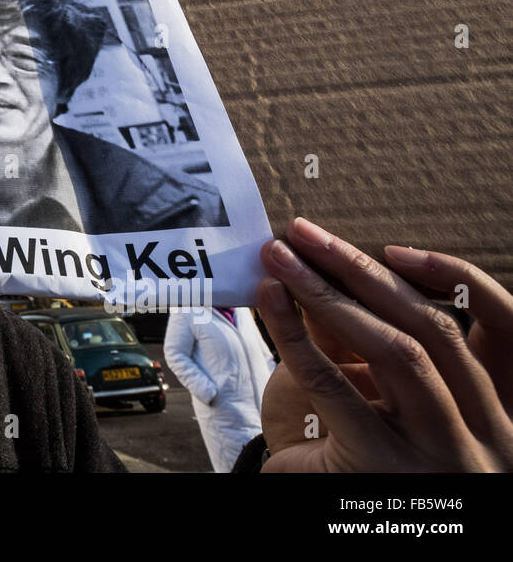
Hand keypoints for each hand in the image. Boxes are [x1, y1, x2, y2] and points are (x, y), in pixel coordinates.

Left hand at [255, 217, 512, 471]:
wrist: (344, 527)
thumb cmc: (363, 468)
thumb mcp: (388, 408)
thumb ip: (369, 353)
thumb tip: (327, 277)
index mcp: (494, 415)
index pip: (486, 329)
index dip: (442, 281)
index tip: (389, 249)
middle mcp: (484, 437)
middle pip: (433, 330)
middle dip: (364, 273)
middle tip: (306, 234)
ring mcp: (439, 456)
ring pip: (396, 353)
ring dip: (330, 294)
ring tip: (281, 258)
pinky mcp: (383, 468)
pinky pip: (334, 387)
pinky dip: (297, 336)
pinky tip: (271, 300)